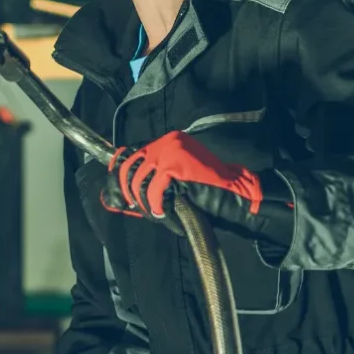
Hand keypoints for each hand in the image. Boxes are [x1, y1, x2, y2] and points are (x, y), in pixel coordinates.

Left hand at [85, 131, 291, 241]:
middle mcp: (167, 141)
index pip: (132, 154)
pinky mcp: (174, 164)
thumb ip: (154, 179)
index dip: (121, 173)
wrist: (234, 195)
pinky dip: (155, 205)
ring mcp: (170, 151)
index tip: (119, 189)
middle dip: (129, 190)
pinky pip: (152, 189)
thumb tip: (124, 191)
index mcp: (168, 142)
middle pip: (130, 166)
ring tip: (155, 211)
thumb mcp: (176, 180)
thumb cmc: (206, 193)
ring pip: (139, 179)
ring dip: (143, 201)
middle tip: (136, 205)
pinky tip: (163, 212)